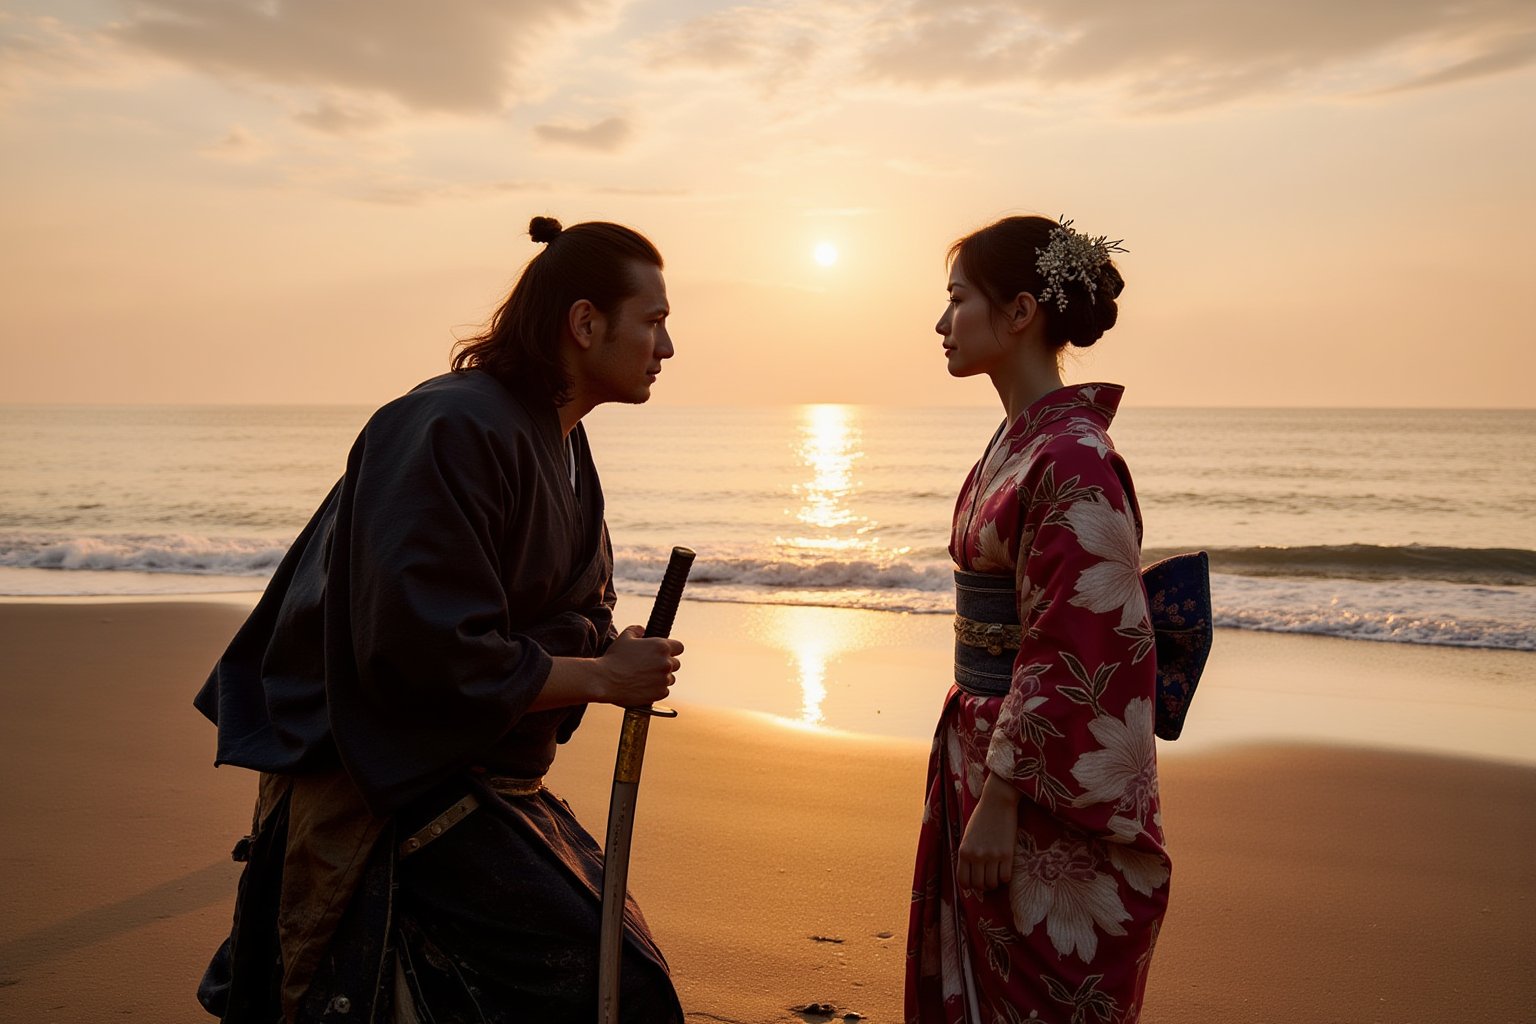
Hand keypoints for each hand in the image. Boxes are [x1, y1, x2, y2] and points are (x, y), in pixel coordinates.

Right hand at [596, 625, 683, 707]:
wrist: (604, 680)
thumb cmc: (614, 658)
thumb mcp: (624, 637)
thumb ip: (637, 630)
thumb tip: (642, 630)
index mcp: (661, 646)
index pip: (679, 647)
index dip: (672, 649)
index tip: (665, 653)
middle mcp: (666, 663)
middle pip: (675, 663)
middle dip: (665, 664)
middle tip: (650, 666)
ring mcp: (664, 679)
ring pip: (670, 678)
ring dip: (661, 678)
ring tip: (645, 677)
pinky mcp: (659, 693)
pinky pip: (664, 691)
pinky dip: (657, 690)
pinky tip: (644, 686)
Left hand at [957, 775, 1020, 891]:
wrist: (997, 801)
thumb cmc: (981, 817)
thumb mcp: (967, 835)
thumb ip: (968, 853)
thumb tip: (971, 872)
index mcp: (963, 851)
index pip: (963, 880)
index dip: (969, 885)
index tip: (975, 882)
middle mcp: (976, 856)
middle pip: (979, 885)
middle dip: (983, 886)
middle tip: (988, 880)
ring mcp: (992, 856)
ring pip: (992, 883)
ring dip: (995, 883)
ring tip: (996, 875)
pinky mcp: (1007, 854)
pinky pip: (1006, 877)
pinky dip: (1005, 878)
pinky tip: (1005, 870)